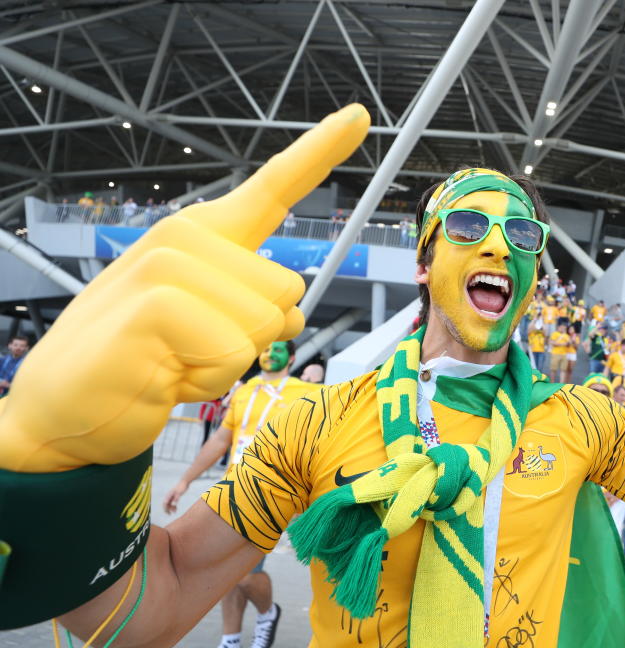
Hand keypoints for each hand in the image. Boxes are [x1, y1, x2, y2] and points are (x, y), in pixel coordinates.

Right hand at [0, 105, 370, 471]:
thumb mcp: (211, 327)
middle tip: (188, 349)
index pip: (274, 184)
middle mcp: (186, 237)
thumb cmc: (142, 362)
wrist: (61, 411)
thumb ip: (258, 306)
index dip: (322, 150)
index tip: (360, 115)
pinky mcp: (155, 305)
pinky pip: (234, 353)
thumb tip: (293, 313)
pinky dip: (207, 379)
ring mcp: (166, 264)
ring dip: (225, 363)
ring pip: (266, 325)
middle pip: (287, 291)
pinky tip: (163, 375)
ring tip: (172, 360)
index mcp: (204, 233)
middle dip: (252, 338)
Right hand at [163, 480, 189, 514]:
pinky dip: (172, 506)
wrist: (184, 482)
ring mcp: (171, 496)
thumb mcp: (180, 492)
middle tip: (170, 514)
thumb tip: (174, 502)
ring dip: (170, 508)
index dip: (165, 509)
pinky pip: (171, 503)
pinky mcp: (173, 496)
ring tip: (175, 511)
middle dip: (167, 509)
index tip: (168, 512)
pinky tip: (176, 508)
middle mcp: (168, 496)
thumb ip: (177, 497)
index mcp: (169, 495)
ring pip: (168, 504)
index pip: (165, 503)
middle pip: (165, 504)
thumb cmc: (182, 487)